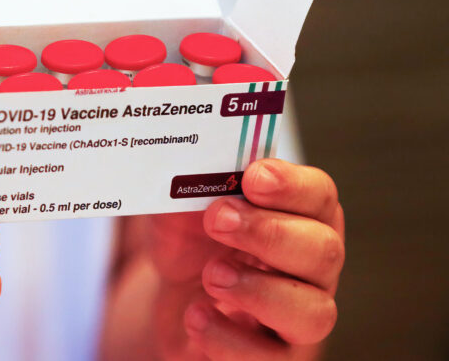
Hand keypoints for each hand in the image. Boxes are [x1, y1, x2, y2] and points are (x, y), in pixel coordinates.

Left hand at [150, 159, 343, 359]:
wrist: (174, 299)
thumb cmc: (190, 242)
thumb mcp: (180, 208)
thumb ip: (186, 184)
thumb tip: (179, 158)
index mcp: (298, 216)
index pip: (320, 196)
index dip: (293, 186)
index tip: (252, 177)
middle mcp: (310, 267)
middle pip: (324, 251)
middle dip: (270, 233)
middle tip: (218, 219)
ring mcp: (297, 316)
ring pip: (314, 312)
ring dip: (259, 290)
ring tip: (211, 274)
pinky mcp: (274, 358)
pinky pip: (272, 359)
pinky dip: (230, 338)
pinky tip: (196, 314)